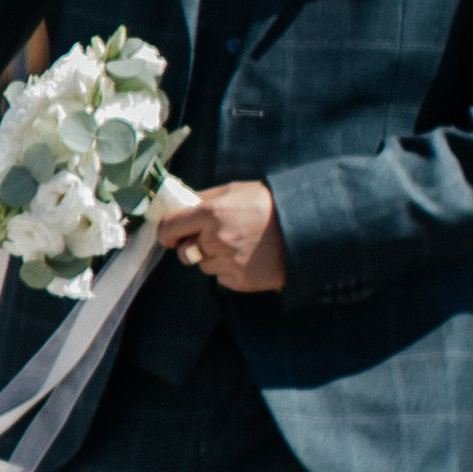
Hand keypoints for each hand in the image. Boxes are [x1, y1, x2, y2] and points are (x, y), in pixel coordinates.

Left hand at [153, 182, 285, 295]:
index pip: (168, 228)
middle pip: (184, 253)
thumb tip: (177, 206)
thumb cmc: (268, 204)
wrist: (306, 227)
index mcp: (211, 213)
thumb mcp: (234, 191)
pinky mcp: (241, 280)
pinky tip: (249, 257)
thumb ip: (203, 199)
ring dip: (214, 258)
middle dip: (192, 246)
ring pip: (204, 266)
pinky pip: (222, 279)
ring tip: (240, 245)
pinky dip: (231, 270)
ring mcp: (229, 263)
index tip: (170, 235)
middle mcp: (217, 240)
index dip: (166, 233)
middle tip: (212, 238)